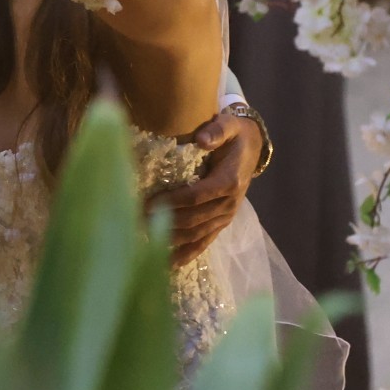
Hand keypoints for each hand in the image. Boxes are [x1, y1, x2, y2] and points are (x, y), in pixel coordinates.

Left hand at [150, 110, 261, 265]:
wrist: (253, 148)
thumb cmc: (236, 136)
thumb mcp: (230, 125)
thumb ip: (217, 130)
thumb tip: (201, 140)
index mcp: (229, 181)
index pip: (197, 196)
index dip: (173, 202)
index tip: (147, 204)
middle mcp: (229, 203)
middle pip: (193, 219)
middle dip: (165, 222)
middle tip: (136, 222)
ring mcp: (225, 216)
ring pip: (196, 234)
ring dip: (171, 239)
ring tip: (144, 239)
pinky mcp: (221, 223)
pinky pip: (205, 242)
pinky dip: (187, 254)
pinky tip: (168, 264)